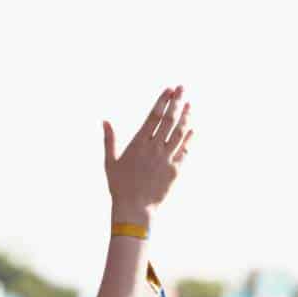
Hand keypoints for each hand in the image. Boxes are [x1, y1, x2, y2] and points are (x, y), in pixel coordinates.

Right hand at [104, 87, 191, 223]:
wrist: (135, 208)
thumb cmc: (120, 186)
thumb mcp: (111, 162)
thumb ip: (110, 140)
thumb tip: (105, 121)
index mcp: (139, 143)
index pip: (154, 116)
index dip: (162, 101)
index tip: (168, 90)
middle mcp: (154, 148)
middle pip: (168, 120)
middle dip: (176, 102)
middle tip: (182, 88)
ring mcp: (166, 158)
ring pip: (179, 132)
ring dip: (185, 117)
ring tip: (189, 104)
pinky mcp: (175, 170)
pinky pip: (185, 150)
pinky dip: (189, 138)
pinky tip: (192, 129)